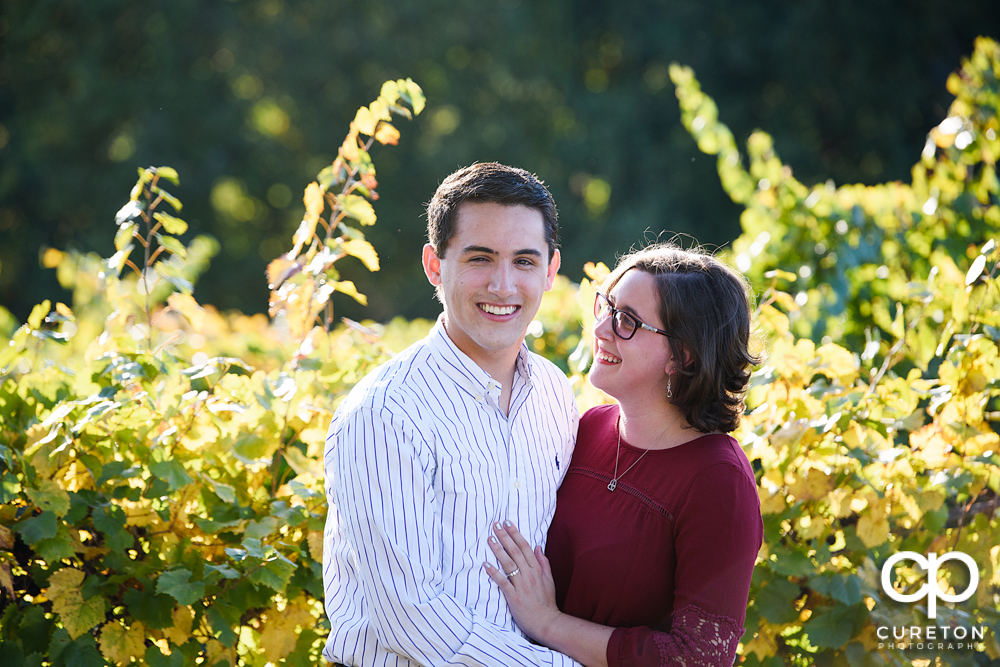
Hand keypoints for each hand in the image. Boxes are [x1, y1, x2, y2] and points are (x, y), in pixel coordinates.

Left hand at [483, 520, 562, 643]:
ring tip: (489, 539)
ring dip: (498, 550)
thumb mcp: (549, 580)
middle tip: (495, 525)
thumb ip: (544, 563)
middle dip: (504, 536)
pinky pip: (502, 582)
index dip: (515, 534)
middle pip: (515, 551)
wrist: (547, 622)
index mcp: (537, 570)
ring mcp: (521, 585)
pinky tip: (486, 564)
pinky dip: (494, 573)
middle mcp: (529, 574)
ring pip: (508, 563)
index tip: (507, 523)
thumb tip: (538, 546)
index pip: (525, 547)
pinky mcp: (514, 597)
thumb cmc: (547, 602)